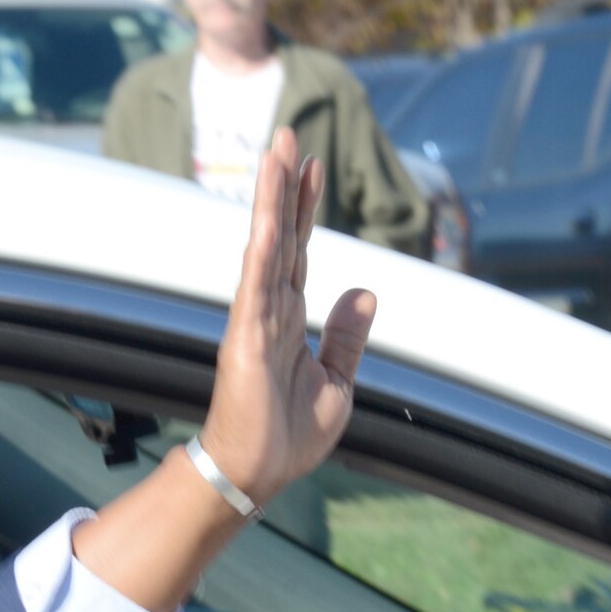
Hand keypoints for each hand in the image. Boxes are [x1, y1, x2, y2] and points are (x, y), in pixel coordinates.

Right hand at [198, 127, 377, 505]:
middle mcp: (267, 310)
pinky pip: (255, 282)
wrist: (256, 476)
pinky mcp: (245, 338)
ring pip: (265, 246)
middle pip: (279, 236)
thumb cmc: (287, 439)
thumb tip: (365, 293)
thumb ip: (346, 338)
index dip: (305, 209)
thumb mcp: (337, 384)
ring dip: (270, 199)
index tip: (313, 166)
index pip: (298, 251)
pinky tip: (265, 213)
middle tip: (288, 135)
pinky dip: (261, 245)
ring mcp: (254, 320)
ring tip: (276, 151)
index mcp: (288, 320)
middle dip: (284, 186)